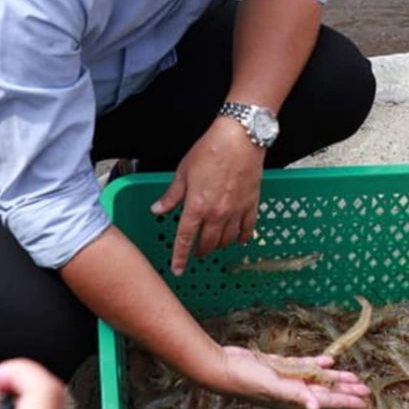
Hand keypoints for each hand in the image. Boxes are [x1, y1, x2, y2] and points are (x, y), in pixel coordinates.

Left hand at [152, 117, 265, 275]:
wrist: (240, 138)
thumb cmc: (211, 150)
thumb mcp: (183, 172)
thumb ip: (172, 195)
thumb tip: (157, 209)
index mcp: (196, 206)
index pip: (185, 239)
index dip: (180, 257)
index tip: (177, 269)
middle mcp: (217, 214)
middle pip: (208, 243)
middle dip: (200, 251)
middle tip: (197, 254)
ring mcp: (236, 211)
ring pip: (228, 240)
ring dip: (220, 245)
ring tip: (216, 245)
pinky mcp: (251, 205)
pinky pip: (248, 229)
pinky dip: (243, 237)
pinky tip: (240, 239)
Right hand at [212, 346, 369, 408]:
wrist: (224, 369)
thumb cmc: (247, 381)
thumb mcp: (274, 387)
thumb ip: (296, 396)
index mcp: (295, 399)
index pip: (327, 401)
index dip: (346, 401)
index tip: (364, 402)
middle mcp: (294, 391)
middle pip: (326, 391)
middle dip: (346, 390)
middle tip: (366, 389)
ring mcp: (287, 380)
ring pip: (318, 379)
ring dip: (335, 378)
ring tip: (353, 376)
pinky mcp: (279, 367)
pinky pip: (303, 367)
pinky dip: (316, 364)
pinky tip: (328, 361)